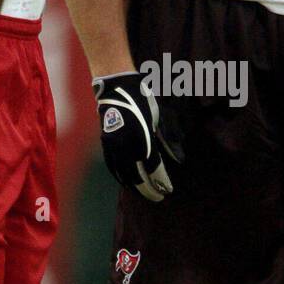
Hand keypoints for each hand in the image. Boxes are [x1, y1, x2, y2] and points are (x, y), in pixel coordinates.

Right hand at [92, 71, 182, 201]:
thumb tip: (177, 159)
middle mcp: (127, 146)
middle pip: (138, 176)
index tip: (168, 189)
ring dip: (135, 186)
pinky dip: (120, 176)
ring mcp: (114, 146)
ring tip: (145, 192)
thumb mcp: (159, 119)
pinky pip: (112, 166)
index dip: (161, 182)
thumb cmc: (143, 100)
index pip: (153, 169)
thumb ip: (166, 141)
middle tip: (158, 197)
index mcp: (143, 140)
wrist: (118, 87)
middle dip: (149, 189)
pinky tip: (127, 182)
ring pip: (124, 174)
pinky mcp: (105, 143)